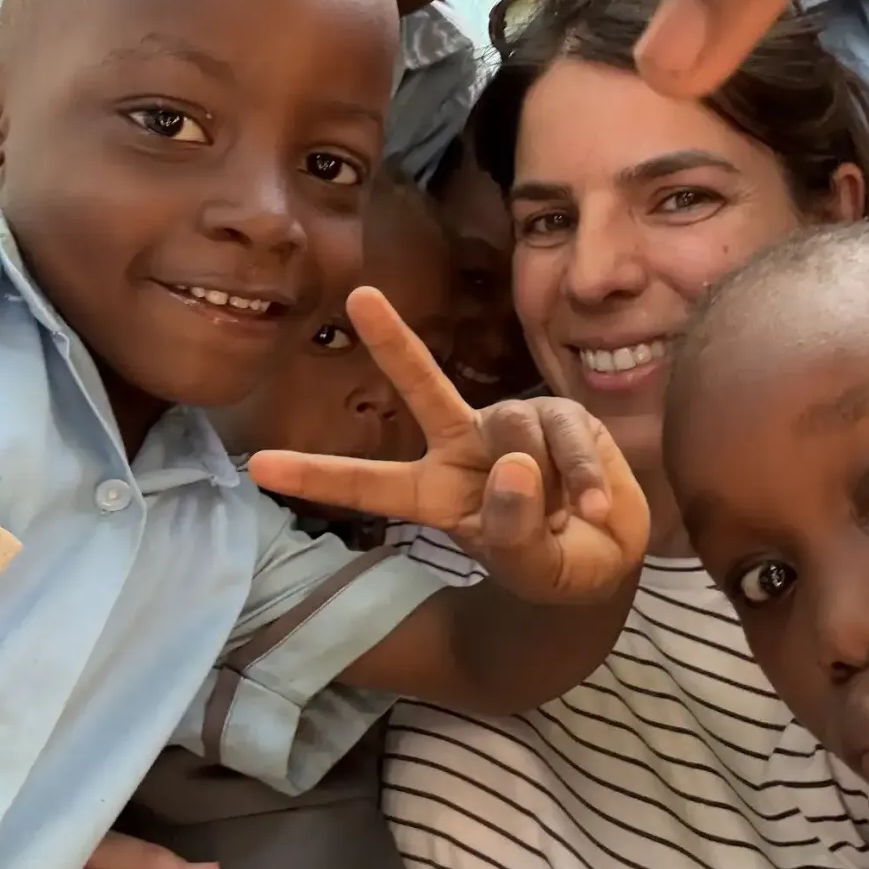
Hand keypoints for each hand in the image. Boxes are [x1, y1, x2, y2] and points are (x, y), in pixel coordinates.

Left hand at [250, 287, 649, 602]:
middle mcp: (464, 447)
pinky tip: (595, 510)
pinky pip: (567, 436)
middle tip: (360, 298)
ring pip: (516, 430)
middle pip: (423, 387)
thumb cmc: (553, 567)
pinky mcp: (560, 416)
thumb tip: (514, 466)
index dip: (315, 476)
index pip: (367, 485)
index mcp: (434, 494)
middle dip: (393, 340)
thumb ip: (515, 532)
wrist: (611, 556)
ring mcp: (512, 426)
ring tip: (572, 520)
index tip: (257, 467)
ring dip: (548, 482)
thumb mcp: (532, 570)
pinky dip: (585, 479)